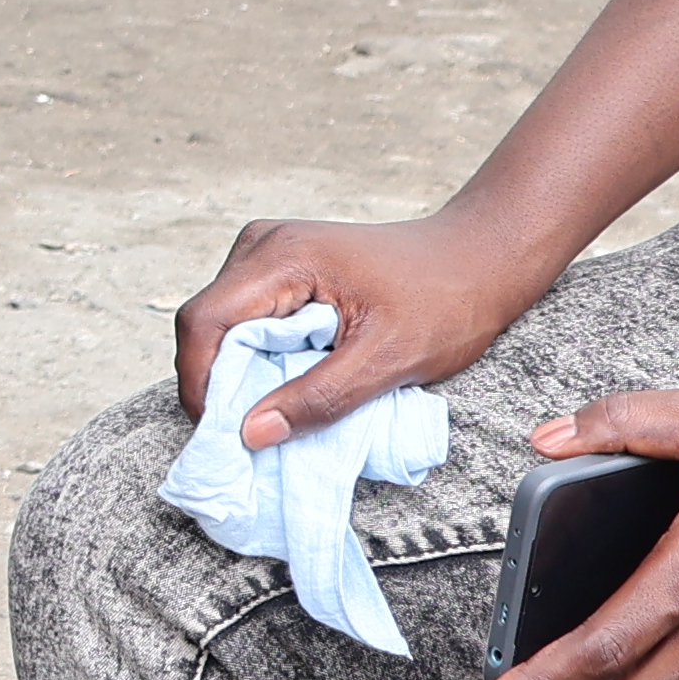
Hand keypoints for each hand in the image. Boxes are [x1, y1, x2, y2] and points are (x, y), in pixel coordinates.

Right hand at [173, 205, 554, 439]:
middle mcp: (264, 244)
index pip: (204, 321)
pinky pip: (245, 318)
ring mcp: (269, 251)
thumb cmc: (446, 300)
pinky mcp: (279, 267)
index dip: (200, 383)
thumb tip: (250, 433)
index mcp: (283, 257)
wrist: (478, 259)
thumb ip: (318, 398)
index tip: (225, 434)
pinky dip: (257, 357)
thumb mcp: (388, 361)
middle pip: (206, 323)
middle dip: (220, 382)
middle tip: (253, 430)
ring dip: (239, 371)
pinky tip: (289, 380)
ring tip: (277, 406)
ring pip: (222, 324)